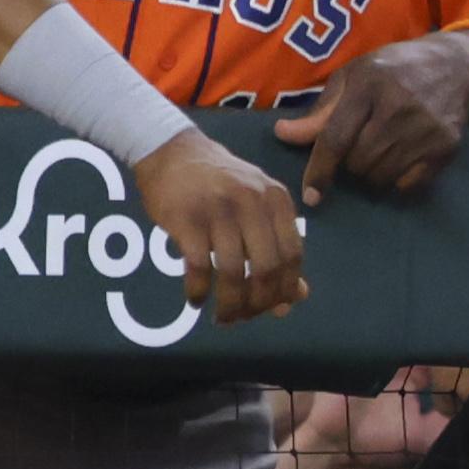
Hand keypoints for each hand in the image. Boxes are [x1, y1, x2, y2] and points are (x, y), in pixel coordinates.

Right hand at [133, 127, 307, 323]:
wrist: (172, 150)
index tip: (271, 308)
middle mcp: (252, 202)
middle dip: (257, 303)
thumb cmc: (218, 182)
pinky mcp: (187, 219)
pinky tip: (196, 299)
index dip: (284, 289)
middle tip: (244, 317)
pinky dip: (198, 291)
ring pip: (232, 272)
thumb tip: (297, 297)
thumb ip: (278, 246)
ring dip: (229, 305)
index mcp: (276, 199)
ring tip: (222, 317)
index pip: (292, 255)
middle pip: (266, 268)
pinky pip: (198, 267)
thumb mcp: (256, 205)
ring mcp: (218, 209)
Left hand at [273, 34, 468, 206]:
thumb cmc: (394, 70)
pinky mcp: (446, 146)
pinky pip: (408, 184)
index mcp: (369, 83)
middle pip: (358, 163)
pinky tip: (400, 160)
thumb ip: (320, 111)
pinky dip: (398, 181)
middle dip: (350, 165)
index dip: (319, 170)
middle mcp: (398, 105)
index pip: (336, 138)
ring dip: (372, 174)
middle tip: (357, 149)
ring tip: (378, 153)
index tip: (311, 195)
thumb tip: (283, 135)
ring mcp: (426, 127)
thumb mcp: (354, 77)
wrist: (457, 66)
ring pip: (381, 177)